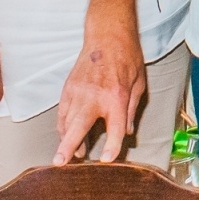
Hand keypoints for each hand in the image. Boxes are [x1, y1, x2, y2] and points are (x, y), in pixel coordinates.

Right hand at [52, 21, 144, 163]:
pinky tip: (65, 134)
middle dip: (68, 147)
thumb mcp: (139, 84)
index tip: (106, 160)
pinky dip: (62, 125)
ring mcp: (79, 92)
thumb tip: (127, 132)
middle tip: (60, 163)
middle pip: (78, 127)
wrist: (108, 36)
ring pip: (66, 122)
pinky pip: (62, 112)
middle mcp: (95, 97)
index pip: (115, 128)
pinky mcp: (69, 87)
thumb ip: (131, 110)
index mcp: (117, 97)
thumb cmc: (127, 58)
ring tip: (66, 156)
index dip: (112, 146)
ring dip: (66, 140)